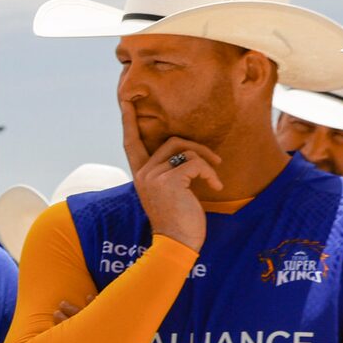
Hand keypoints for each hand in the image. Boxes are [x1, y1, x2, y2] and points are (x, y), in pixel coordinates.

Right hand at [121, 97, 222, 254]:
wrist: (177, 244)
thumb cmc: (179, 221)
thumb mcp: (171, 193)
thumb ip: (171, 173)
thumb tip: (190, 154)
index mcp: (141, 174)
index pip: (131, 141)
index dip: (128, 119)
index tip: (125, 98)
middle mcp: (143, 172)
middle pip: (172, 141)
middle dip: (200, 148)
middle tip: (217, 163)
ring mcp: (154, 176)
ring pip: (186, 149)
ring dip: (207, 161)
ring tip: (216, 177)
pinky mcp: (170, 181)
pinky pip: (196, 163)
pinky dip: (211, 173)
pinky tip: (216, 187)